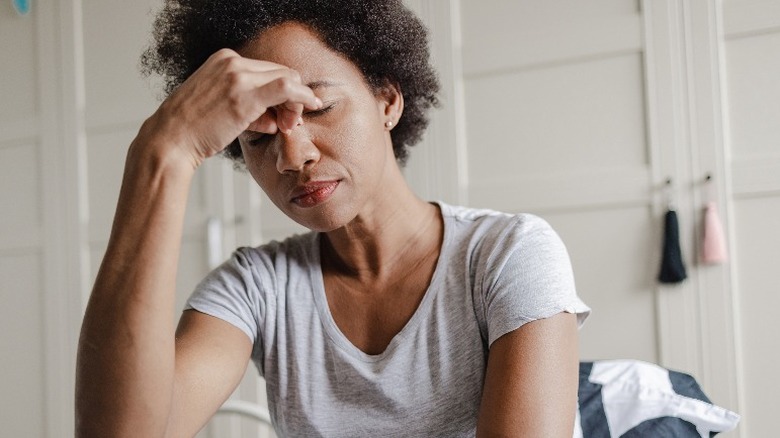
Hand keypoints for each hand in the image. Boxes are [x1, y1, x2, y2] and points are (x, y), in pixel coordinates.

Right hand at [141, 48, 321, 168]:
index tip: (283, 114)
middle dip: (292, 97)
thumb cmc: (192, 130)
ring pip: (287, 79)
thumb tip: (275, 117)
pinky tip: (311, 106)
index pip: (267, 71)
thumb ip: (249, 107)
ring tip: (286, 125)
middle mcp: (232, 62)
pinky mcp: (244, 94)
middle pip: (281, 72)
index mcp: (224, 60)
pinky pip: (286, 87)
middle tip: (290, 122)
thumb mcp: (220, 108)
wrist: (170, 140)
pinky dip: (303, 97)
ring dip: (295, 103)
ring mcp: (238, 76)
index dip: (282, 93)